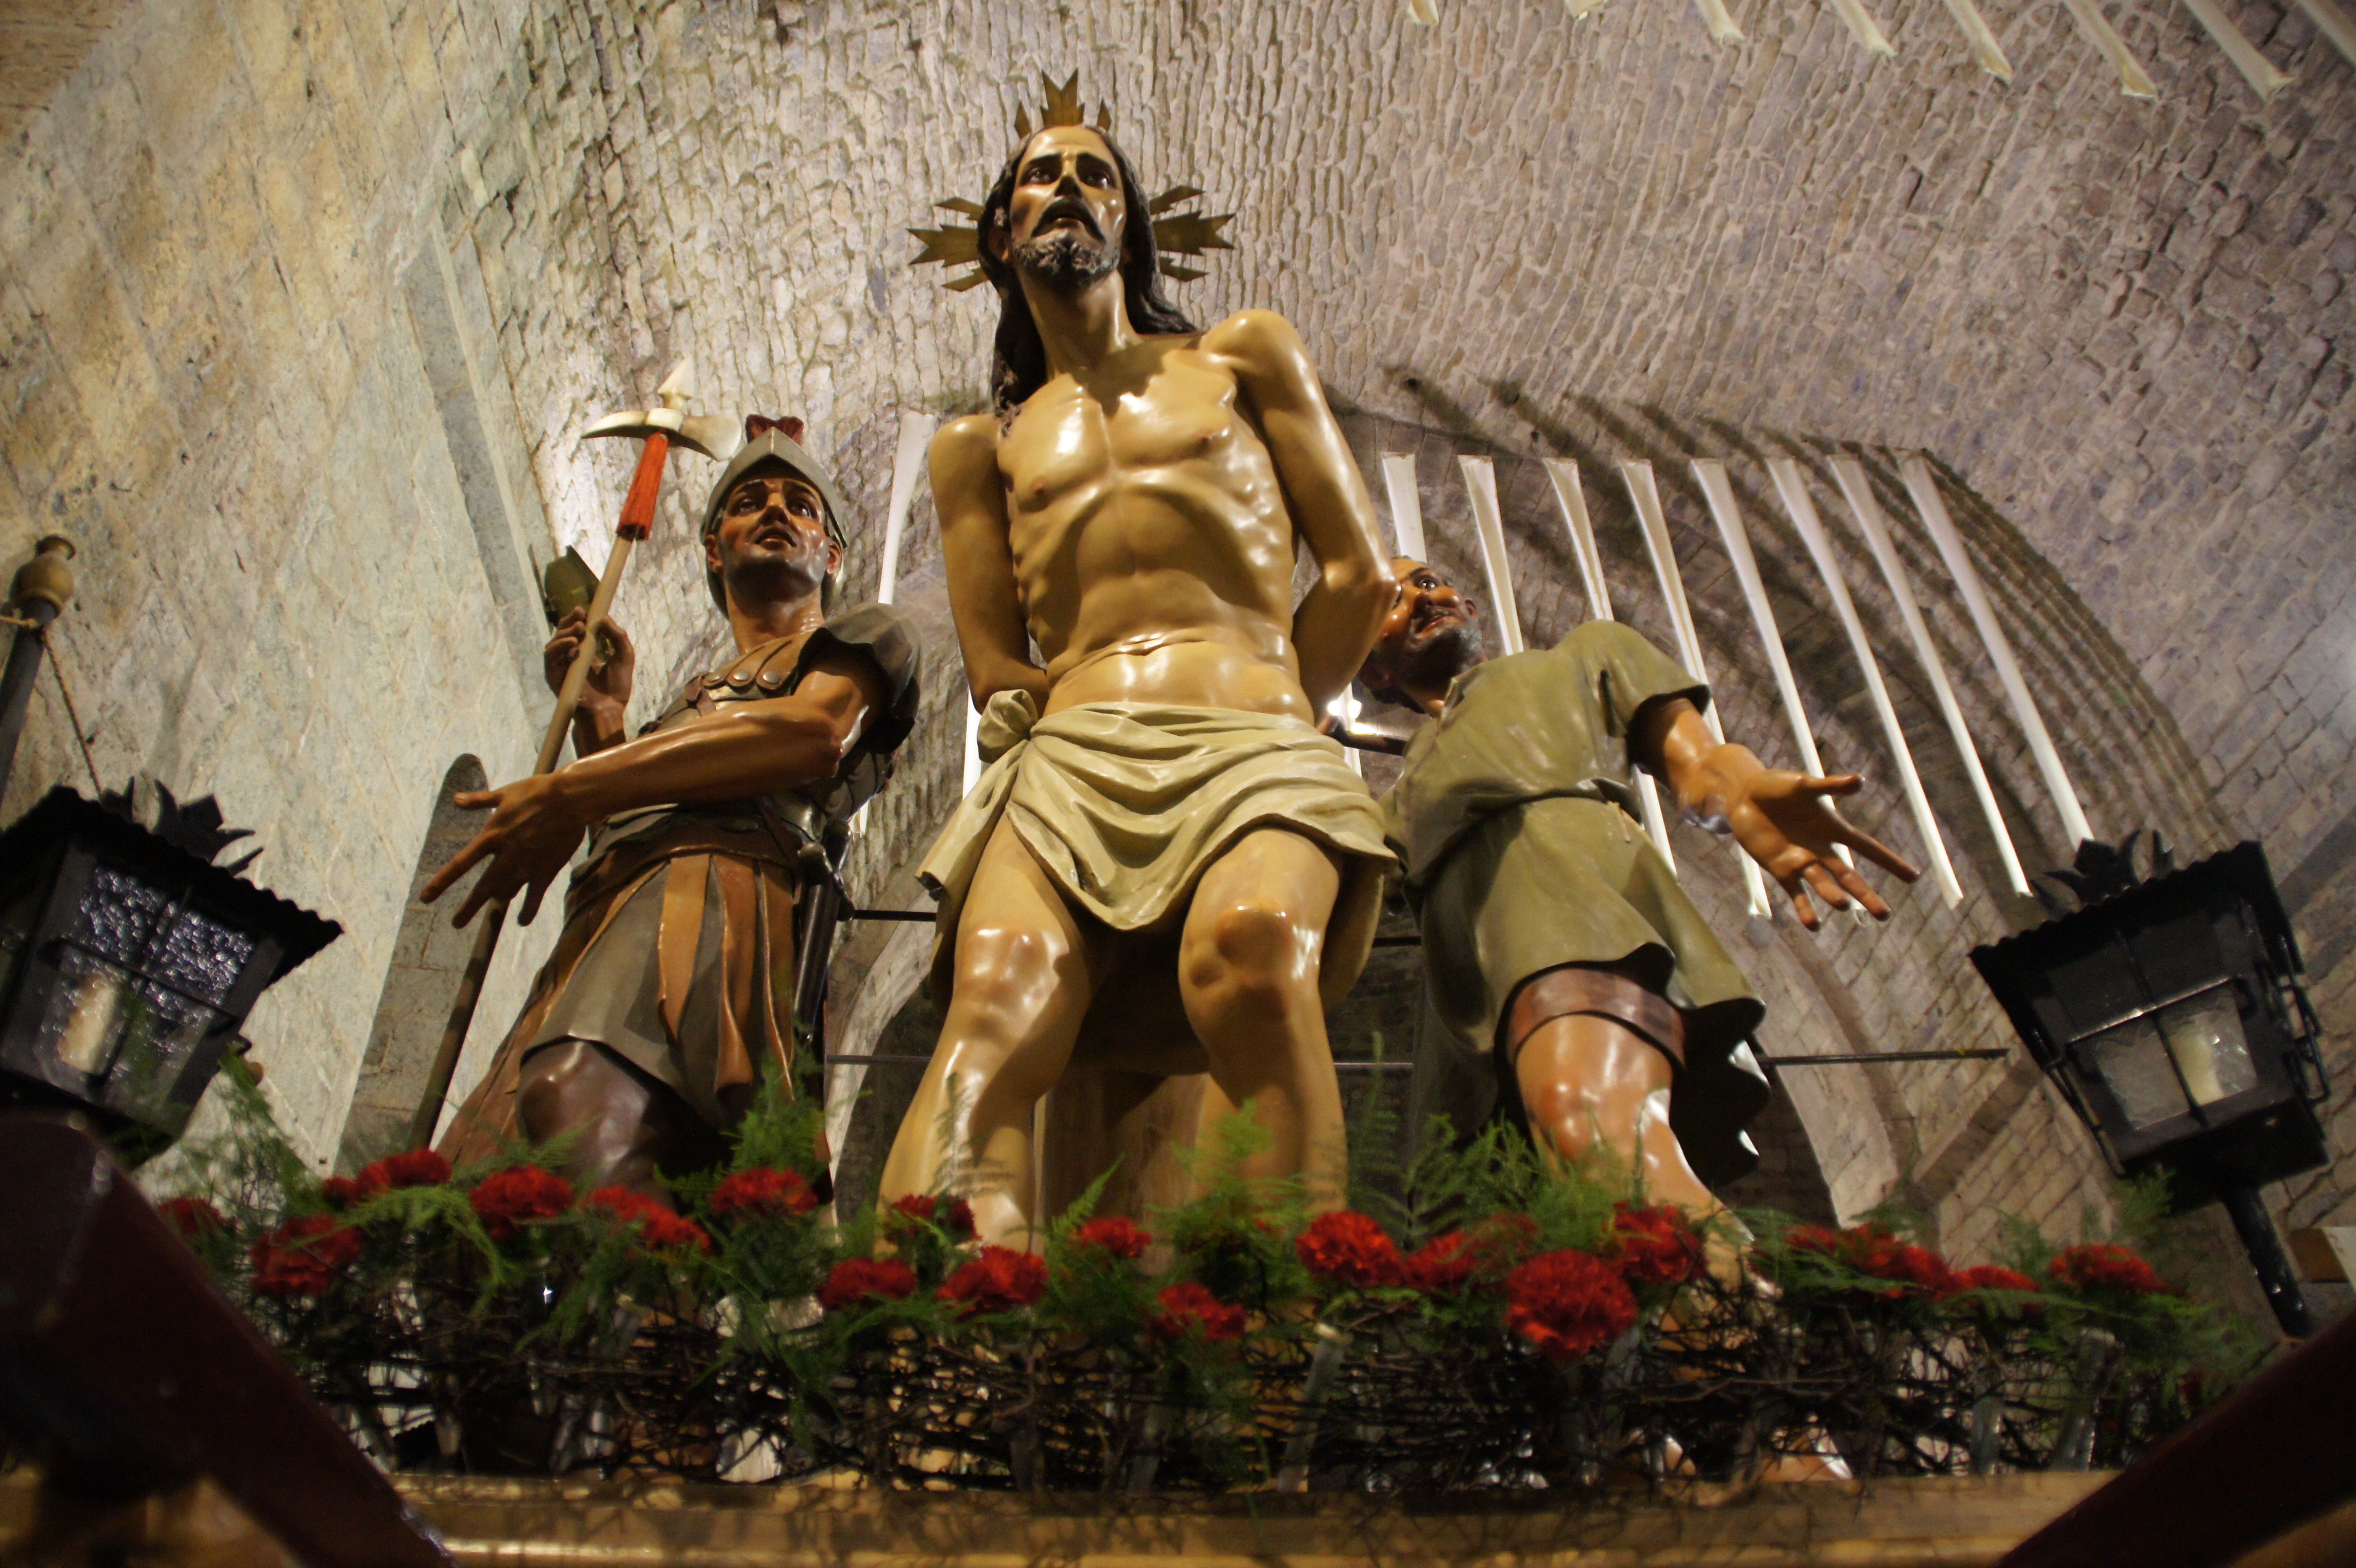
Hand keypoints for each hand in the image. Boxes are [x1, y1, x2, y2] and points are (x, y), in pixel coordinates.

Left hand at [418, 773, 590, 927]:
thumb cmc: (536, 791)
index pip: (460, 864)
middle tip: (456, 923)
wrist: (569, 799)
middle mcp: (505, 855)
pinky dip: (527, 911)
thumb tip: (456, 800)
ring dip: (498, 900)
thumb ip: (479, 801)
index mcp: (491, 836)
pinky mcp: (545, 871)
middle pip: (482, 889)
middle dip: (468, 908)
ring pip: (506, 893)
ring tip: (494, 905)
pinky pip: (533, 898)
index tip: (425, 898)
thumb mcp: (504, 793)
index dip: (441, 883)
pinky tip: (522, 921)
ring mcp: (526, 866)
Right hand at [545, 608, 633, 722]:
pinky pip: (550, 658)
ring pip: (553, 643)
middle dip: (569, 621)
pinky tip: (573, 643)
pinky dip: (559, 647)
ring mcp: (560, 667)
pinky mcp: (553, 677)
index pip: (575, 630)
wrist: (609, 710)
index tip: (583, 609)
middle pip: (561, 633)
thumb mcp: (624, 655)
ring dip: (564, 632)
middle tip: (580, 615)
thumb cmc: (617, 687)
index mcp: (584, 652)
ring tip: (580, 629)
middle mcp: (569, 658)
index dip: (576, 618)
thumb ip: (617, 635)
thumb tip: (604, 617)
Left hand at [1721, 765, 1920, 929]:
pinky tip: (1813, 925)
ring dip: (1833, 895)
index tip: (1914, 877)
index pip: (1868, 848)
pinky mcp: (1780, 869)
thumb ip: (1830, 786)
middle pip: (1849, 877)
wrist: (1744, 796)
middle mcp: (1821, 849)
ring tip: (1843, 905)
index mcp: (1833, 828)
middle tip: (1884, 916)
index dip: (1890, 862)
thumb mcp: (1804, 785)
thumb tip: (1860, 780)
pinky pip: (1796, 892)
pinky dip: (1804, 908)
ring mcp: (1801, 861)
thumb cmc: (1777, 786)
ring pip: (1823, 884)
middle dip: (1866, 895)